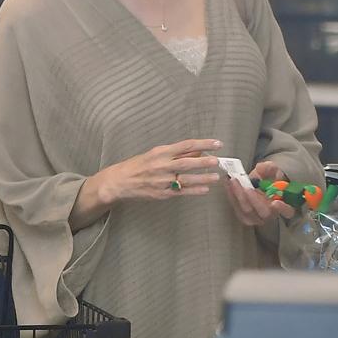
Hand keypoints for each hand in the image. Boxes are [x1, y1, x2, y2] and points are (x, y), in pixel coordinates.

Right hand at [94, 139, 222, 204]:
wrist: (120, 182)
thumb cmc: (138, 165)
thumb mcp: (156, 154)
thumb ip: (176, 153)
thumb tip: (197, 151)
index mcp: (160, 152)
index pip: (186, 145)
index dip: (203, 144)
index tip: (217, 143)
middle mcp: (161, 166)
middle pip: (187, 162)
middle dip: (204, 162)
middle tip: (218, 160)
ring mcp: (161, 181)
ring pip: (186, 179)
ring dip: (203, 178)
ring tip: (216, 177)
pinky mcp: (161, 193)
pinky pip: (181, 192)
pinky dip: (194, 191)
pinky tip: (205, 190)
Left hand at [225, 160, 294, 227]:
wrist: (257, 185)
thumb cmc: (267, 179)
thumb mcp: (271, 171)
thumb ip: (270, 168)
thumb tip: (267, 167)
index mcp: (284, 205)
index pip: (287, 211)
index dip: (283, 208)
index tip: (275, 202)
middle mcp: (271, 214)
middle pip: (263, 212)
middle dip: (253, 198)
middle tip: (245, 186)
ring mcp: (257, 218)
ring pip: (247, 211)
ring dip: (238, 195)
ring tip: (233, 181)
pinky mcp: (245, 217)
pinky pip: (237, 209)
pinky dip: (231, 196)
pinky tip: (227, 184)